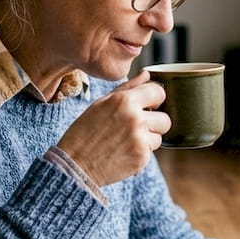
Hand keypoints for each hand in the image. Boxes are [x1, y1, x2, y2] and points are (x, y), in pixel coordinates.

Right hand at [57, 71, 170, 186]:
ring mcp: (140, 139)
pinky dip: (140, 153)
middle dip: (154, 123)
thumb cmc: (85, 131)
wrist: (75, 164)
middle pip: (165, 118)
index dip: (154, 99)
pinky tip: (122, 153)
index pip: (159, 92)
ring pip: (159, 137)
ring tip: (125, 141)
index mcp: (124, 100)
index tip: (146, 106)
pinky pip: (151, 153)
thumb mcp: (101, 104)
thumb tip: (147, 74)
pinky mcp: (141, 158)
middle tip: (135, 128)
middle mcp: (135, 118)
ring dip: (147, 140)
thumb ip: (127, 88)